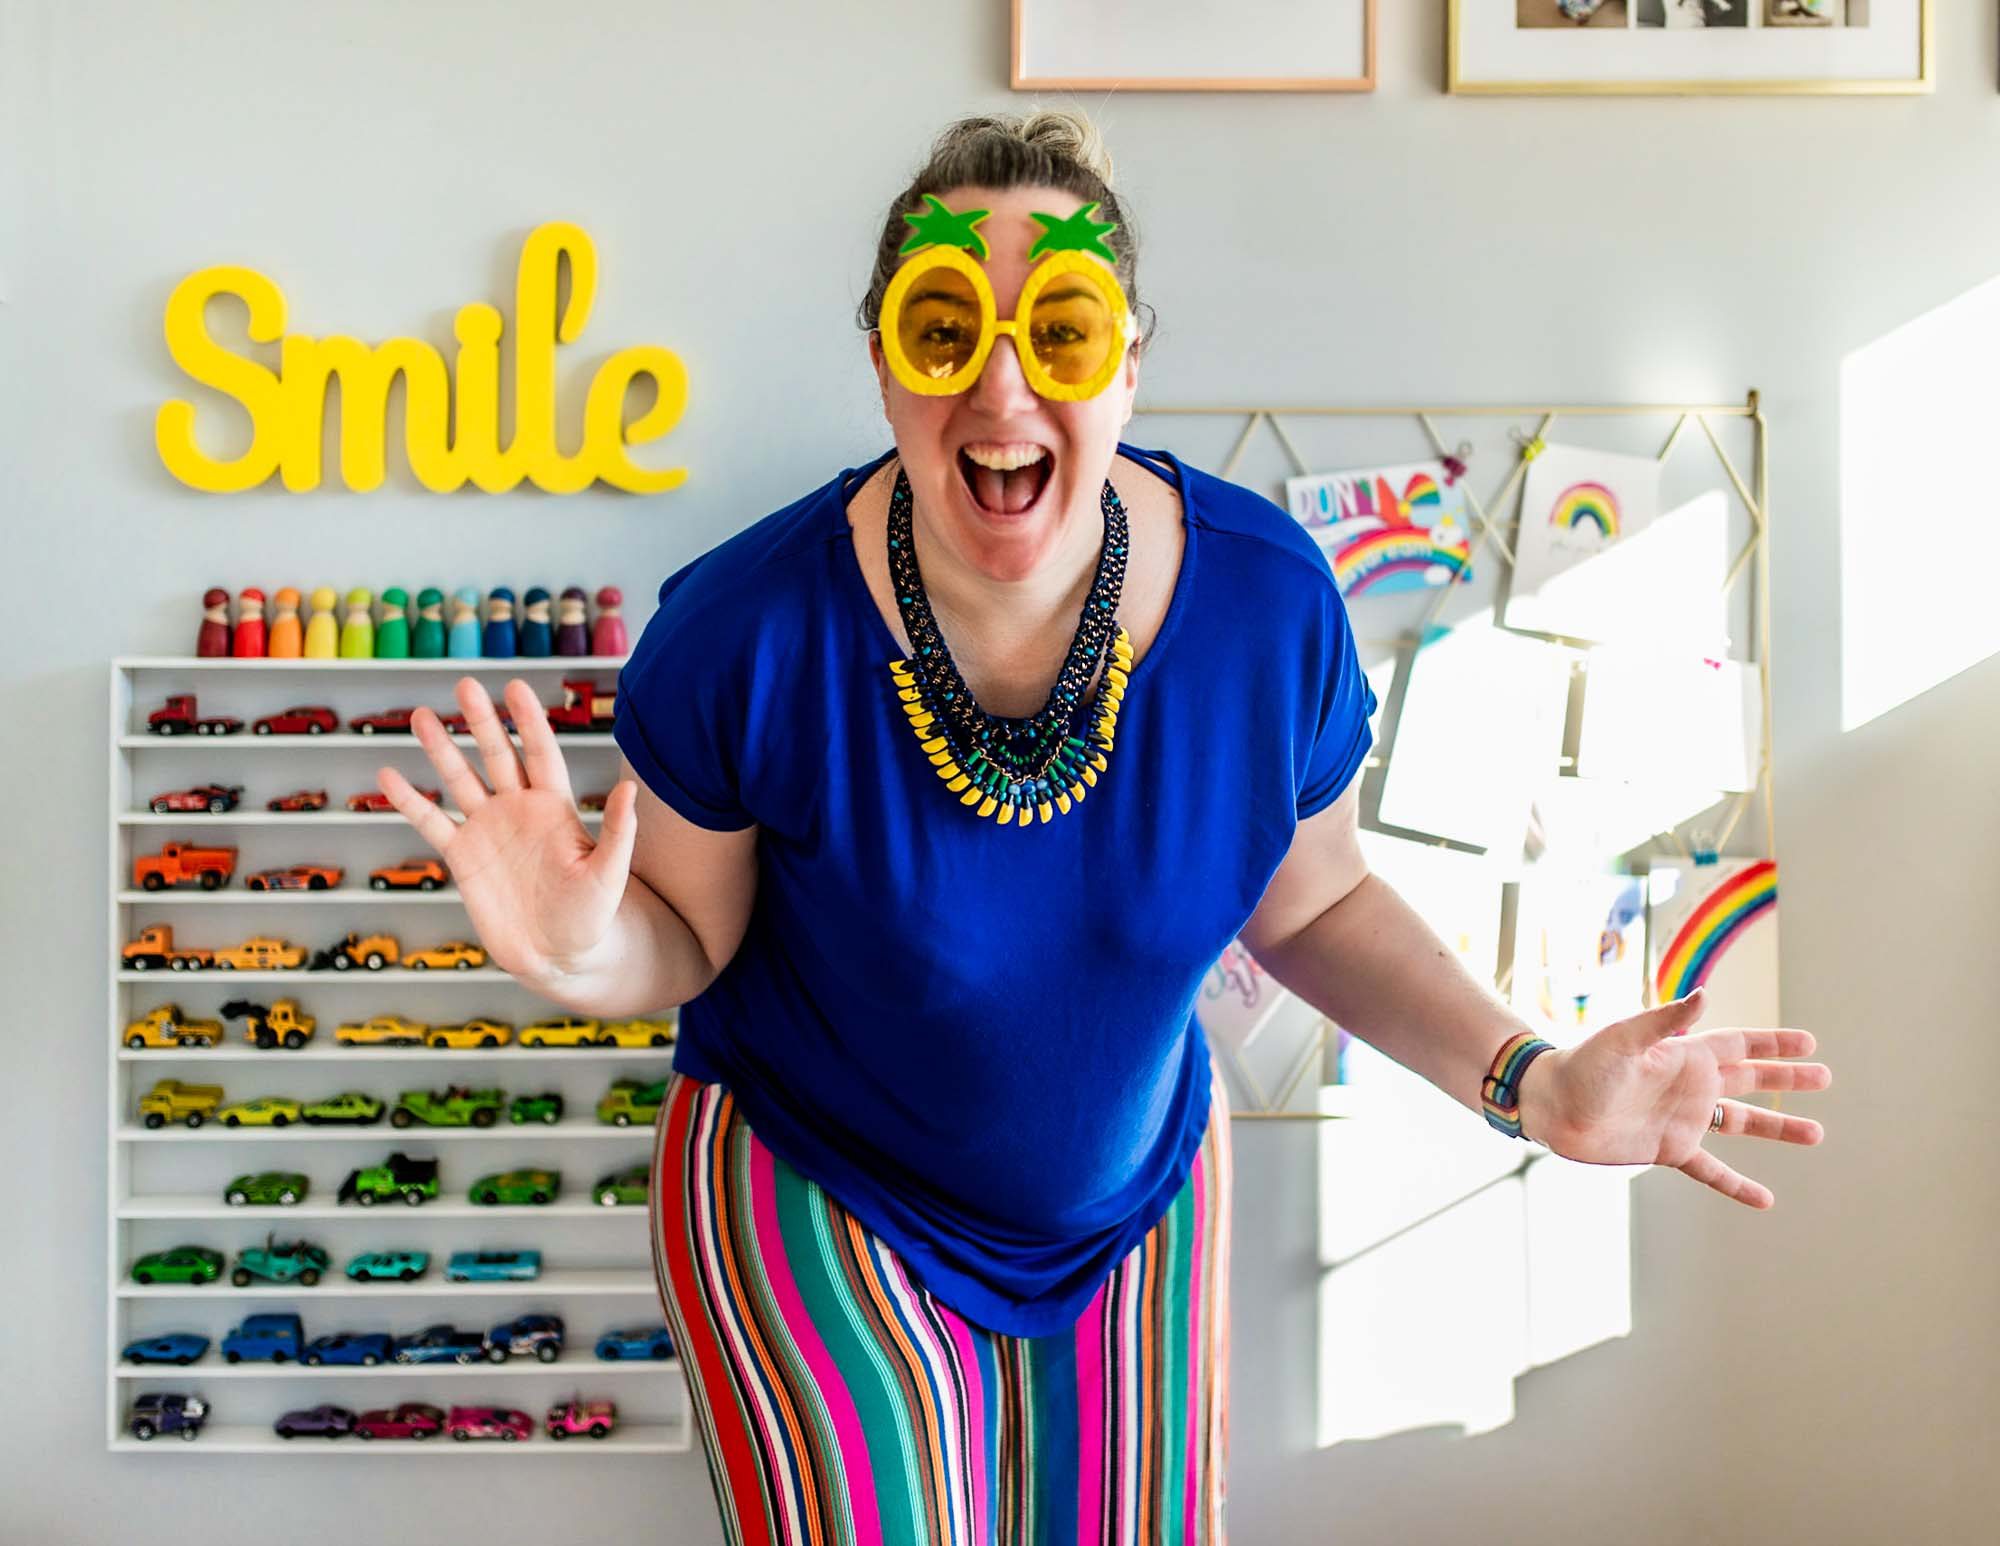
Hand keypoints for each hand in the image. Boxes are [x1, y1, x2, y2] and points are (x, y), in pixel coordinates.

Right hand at [375, 676, 638, 983]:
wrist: (558, 956)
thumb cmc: (592, 915)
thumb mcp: (609, 874)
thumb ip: (618, 832)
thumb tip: (632, 788)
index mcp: (555, 808)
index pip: (541, 753)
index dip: (529, 720)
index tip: (515, 686)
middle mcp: (519, 810)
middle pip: (498, 756)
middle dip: (481, 721)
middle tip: (464, 684)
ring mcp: (488, 830)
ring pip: (461, 780)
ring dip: (441, 749)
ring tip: (422, 716)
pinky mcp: (463, 857)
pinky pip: (432, 822)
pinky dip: (410, 801)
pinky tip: (388, 776)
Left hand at [1520, 986, 1829, 1209]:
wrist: (1551, 1106)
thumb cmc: (1581, 1065)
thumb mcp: (1623, 1039)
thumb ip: (1664, 1020)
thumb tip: (1704, 994)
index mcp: (1684, 1055)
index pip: (1740, 1045)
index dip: (1774, 1043)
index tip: (1810, 1042)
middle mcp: (1690, 1086)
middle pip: (1750, 1080)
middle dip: (1787, 1079)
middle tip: (1825, 1078)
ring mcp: (1682, 1119)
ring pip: (1742, 1124)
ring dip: (1778, 1127)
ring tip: (1816, 1133)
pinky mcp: (1669, 1150)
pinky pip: (1712, 1170)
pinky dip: (1737, 1185)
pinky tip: (1765, 1199)